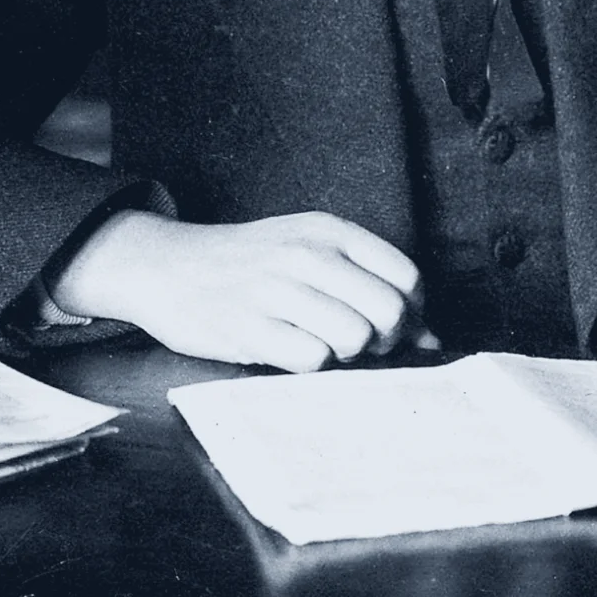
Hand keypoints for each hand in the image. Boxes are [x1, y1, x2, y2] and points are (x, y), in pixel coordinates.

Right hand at [46, 209, 432, 372]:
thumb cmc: (248, 263)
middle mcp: (306, 255)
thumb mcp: (307, 249)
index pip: (406, 278)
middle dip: (383, 340)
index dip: (410, 312)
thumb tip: (430, 337)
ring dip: (346, 355)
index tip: (391, 326)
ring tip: (320, 344)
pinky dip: (311, 365)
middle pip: (387, 313)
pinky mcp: (249, 328)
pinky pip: (312, 359)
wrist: (167, 266)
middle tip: (359, 344)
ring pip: (354, 338)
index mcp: (327, 231)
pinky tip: (291, 351)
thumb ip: (367, 282)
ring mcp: (276, 291)